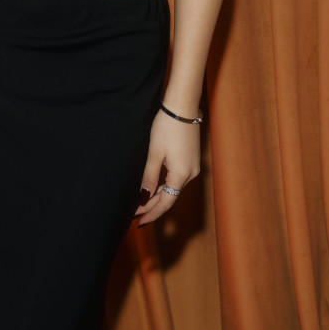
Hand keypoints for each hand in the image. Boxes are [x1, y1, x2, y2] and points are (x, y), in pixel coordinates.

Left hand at [135, 108, 200, 224]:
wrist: (182, 108)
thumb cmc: (166, 127)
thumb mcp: (154, 153)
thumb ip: (149, 177)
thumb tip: (144, 198)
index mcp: (181, 175)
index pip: (165, 203)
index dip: (152, 213)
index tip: (138, 221)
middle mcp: (190, 174)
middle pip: (170, 197)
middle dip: (152, 206)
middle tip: (135, 214)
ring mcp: (192, 167)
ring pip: (173, 188)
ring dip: (158, 196)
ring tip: (141, 204)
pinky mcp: (191, 160)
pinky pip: (177, 179)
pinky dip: (165, 186)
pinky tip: (154, 188)